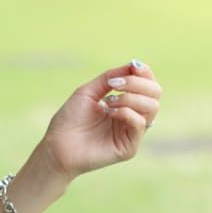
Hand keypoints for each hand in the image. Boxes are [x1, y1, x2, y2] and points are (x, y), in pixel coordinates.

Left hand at [36, 60, 161, 180]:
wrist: (56, 146)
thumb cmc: (69, 120)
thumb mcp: (88, 91)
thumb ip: (110, 77)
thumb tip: (134, 65)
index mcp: (125, 105)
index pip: (148, 86)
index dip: (144, 73)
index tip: (132, 66)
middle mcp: (132, 118)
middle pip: (155, 94)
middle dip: (138, 83)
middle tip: (115, 85)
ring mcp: (132, 134)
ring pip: (152, 107)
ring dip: (130, 98)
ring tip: (108, 102)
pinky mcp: (129, 148)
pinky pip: (140, 123)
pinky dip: (126, 112)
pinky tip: (109, 113)